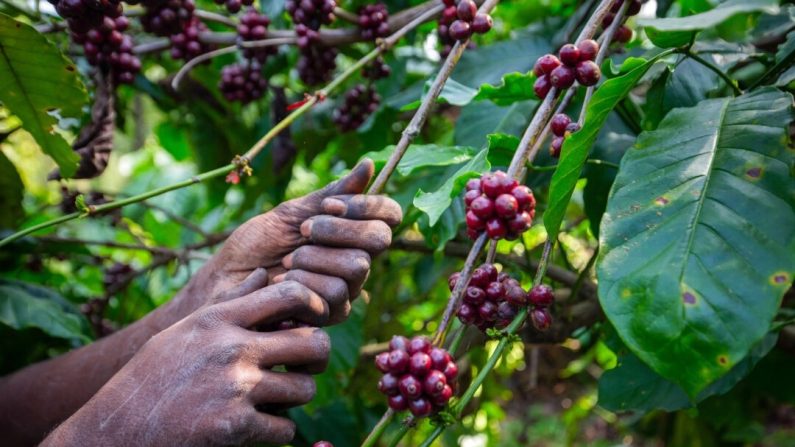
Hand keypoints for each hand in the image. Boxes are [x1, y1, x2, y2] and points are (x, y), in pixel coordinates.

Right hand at [41, 281, 330, 446]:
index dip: (316, 304)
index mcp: (219, 319)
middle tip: (304, 367)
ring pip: (305, 389)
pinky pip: (285, 429)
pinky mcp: (234, 427)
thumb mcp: (187, 330)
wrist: (114, 430)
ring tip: (277, 399)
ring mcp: (234, 388)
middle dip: (316, 358)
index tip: (316, 319)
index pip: (291, 294)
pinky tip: (258, 427)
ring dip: (296, 398)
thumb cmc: (152, 376)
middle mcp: (231, 348)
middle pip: (314, 343)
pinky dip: (277, 432)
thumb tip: (264, 274)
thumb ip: (232, 302)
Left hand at [172, 159, 401, 323]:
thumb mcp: (291, 213)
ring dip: (313, 259)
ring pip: (356, 267)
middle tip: (304, 231)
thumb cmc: (255, 246)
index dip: (367, 206)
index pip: (389, 215)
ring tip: (285, 263)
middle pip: (378, 240)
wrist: (224, 282)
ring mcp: (347, 289)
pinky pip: (334, 294)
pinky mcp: (331, 315)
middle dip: (337, 230)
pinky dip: (302, 283)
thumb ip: (332, 194)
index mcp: (351, 232)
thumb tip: (369, 165)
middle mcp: (356, 260)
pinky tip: (281, 284)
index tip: (330, 205)